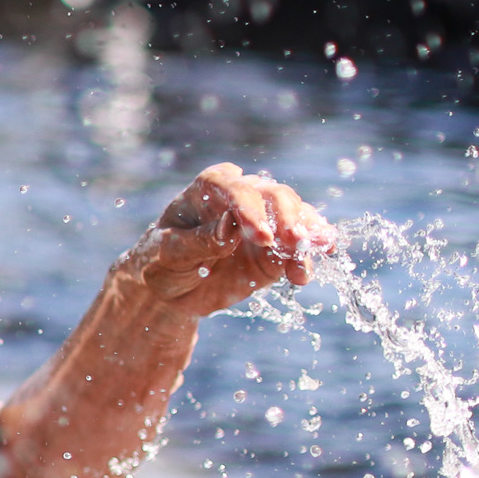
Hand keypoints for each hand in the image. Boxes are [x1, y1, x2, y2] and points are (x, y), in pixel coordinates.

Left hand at [133, 163, 333, 317]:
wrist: (170, 289)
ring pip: (294, 217)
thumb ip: (200, 239)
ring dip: (306, 234)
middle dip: (287, 218)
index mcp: (209, 188)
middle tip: (295, 242)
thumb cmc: (161, 261)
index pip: (235, 188)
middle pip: (273, 196)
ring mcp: (262, 221)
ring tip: (317, 250)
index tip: (262, 237)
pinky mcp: (275, 249)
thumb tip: (230, 225)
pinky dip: (305, 259)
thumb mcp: (171, 253)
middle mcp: (241, 197)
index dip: (251, 209)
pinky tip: (304, 273)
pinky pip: (297, 249)